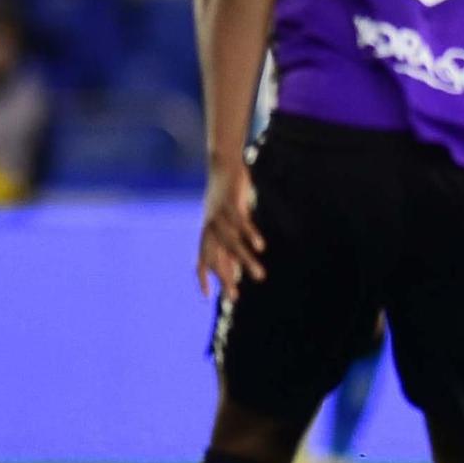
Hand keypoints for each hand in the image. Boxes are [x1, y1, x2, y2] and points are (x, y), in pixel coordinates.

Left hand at [197, 160, 265, 299]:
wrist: (223, 165)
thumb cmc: (226, 197)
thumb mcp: (226, 223)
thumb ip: (228, 244)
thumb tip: (234, 267)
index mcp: (207, 232)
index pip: (202, 259)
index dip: (203, 277)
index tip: (207, 295)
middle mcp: (209, 227)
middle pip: (216, 257)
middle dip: (225, 278)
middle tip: (235, 297)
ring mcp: (219, 216)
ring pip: (232, 243)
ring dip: (245, 260)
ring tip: (260, 276)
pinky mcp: (231, 204)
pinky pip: (241, 223)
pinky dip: (250, 235)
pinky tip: (261, 246)